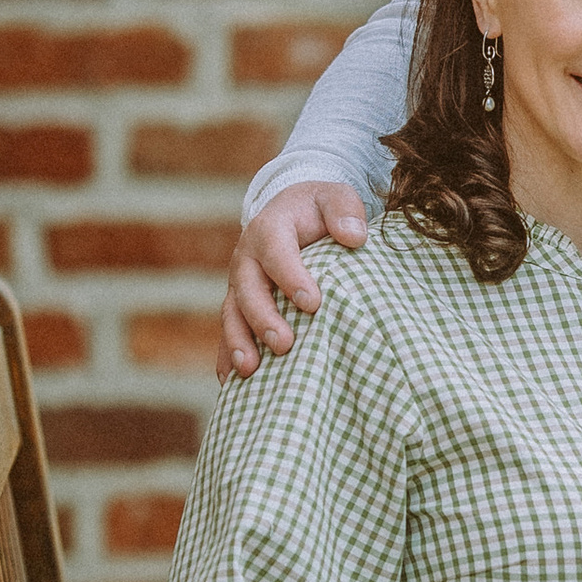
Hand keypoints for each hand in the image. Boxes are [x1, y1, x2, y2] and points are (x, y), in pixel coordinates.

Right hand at [220, 180, 369, 378]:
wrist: (292, 213)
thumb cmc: (318, 209)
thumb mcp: (335, 197)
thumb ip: (345, 210)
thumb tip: (354, 236)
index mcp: (269, 229)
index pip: (276, 253)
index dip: (291, 277)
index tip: (312, 303)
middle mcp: (247, 258)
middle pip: (247, 289)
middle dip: (263, 318)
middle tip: (284, 344)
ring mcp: (239, 284)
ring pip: (231, 314)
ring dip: (238, 342)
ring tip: (250, 371)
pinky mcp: (239, 305)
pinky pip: (228, 331)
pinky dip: (226, 357)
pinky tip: (230, 384)